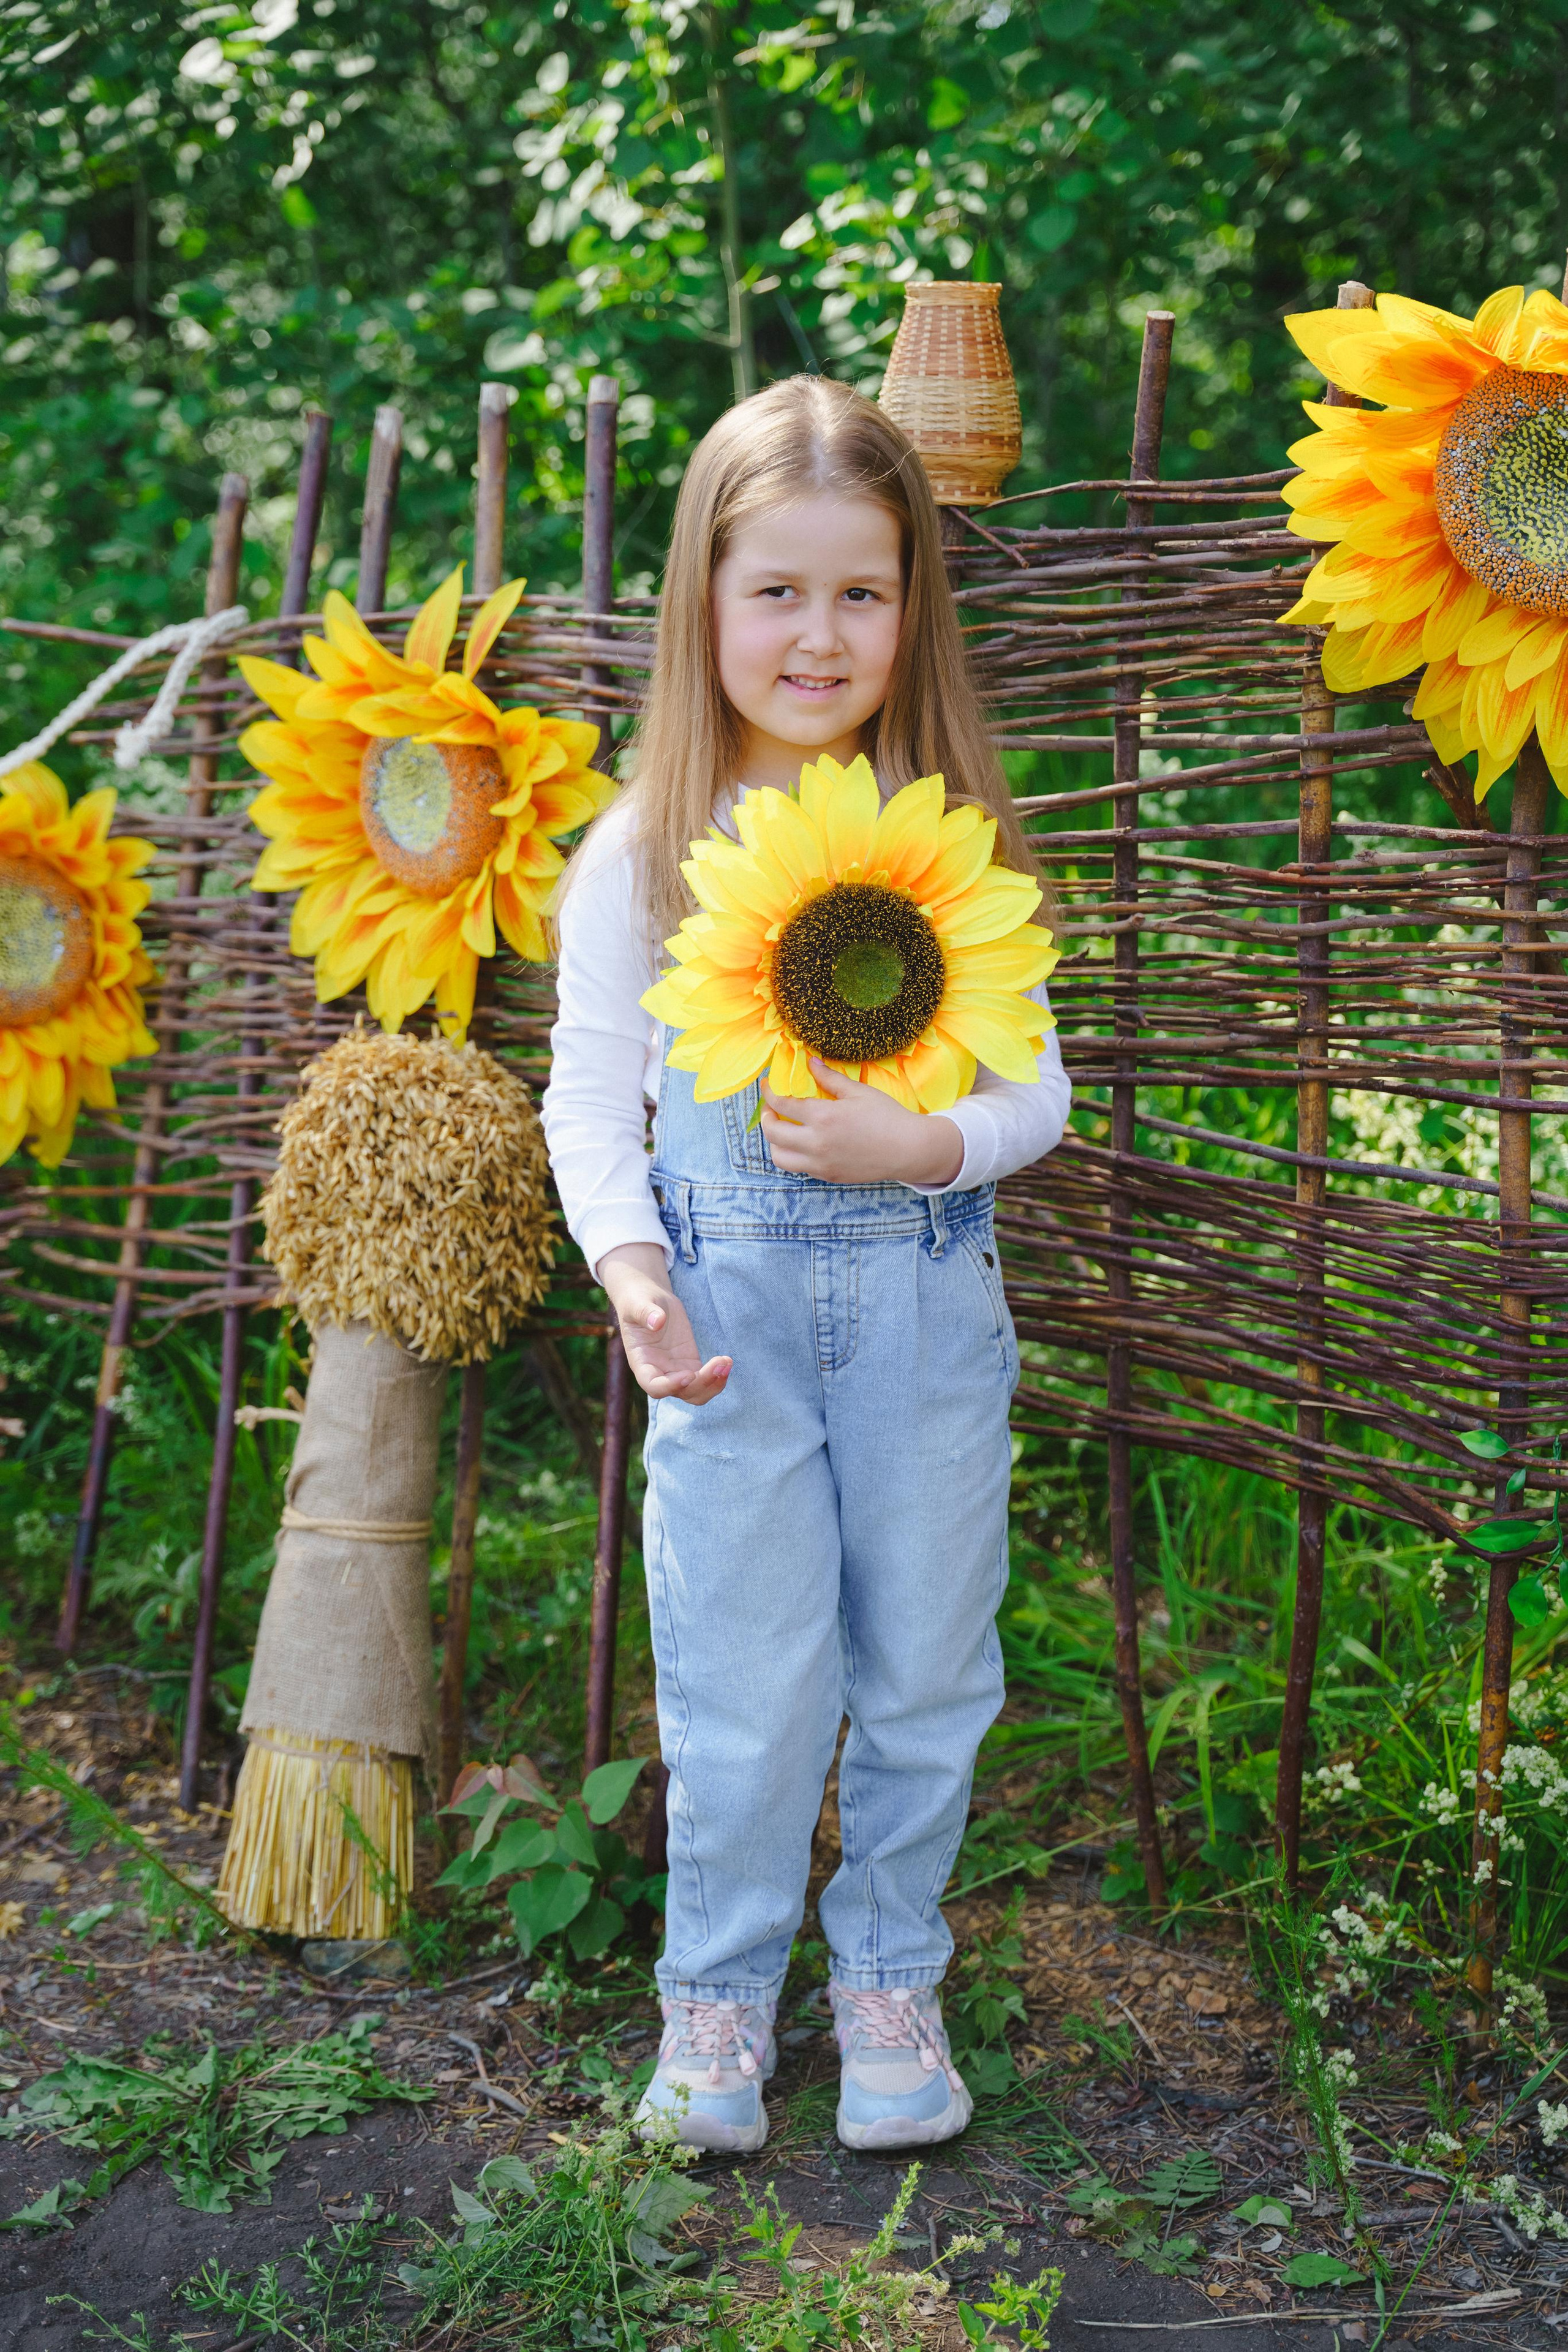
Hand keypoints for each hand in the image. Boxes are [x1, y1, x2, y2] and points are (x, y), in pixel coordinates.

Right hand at [597, 1243, 730, 1405]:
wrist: (650, 1300)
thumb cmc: (638, 1301)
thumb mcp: (637, 1303)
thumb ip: (644, 1312)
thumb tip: (657, 1321)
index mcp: (641, 1363)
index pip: (653, 1386)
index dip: (670, 1386)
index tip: (689, 1373)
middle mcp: (659, 1373)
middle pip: (681, 1393)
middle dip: (701, 1384)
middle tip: (719, 1364)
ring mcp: (676, 1370)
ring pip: (696, 1392)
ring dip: (713, 1384)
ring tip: (726, 1362)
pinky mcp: (690, 1362)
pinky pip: (705, 1379)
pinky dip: (718, 1375)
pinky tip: (727, 1361)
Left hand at [761, 1058, 963, 1185]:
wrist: (908, 1149)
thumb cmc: (886, 1116)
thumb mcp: (858, 1092)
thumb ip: (829, 1078)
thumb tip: (810, 1062)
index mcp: (822, 1117)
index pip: (781, 1104)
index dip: (769, 1092)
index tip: (767, 1085)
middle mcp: (815, 1143)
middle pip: (772, 1132)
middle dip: (766, 1117)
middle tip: (771, 1108)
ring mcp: (820, 1163)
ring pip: (779, 1156)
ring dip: (775, 1141)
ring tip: (783, 1129)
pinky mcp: (827, 1175)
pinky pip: (798, 1167)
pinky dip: (793, 1154)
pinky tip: (803, 1142)